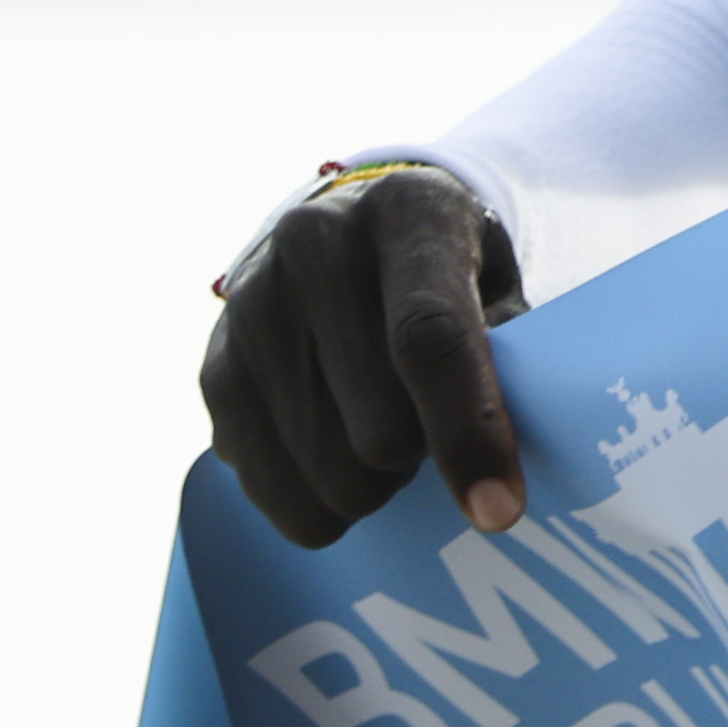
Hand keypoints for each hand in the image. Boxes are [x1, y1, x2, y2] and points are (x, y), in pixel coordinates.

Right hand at [200, 166, 530, 548]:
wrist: (342, 228)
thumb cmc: (446, 268)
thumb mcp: (499, 279)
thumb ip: (513, 352)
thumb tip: (499, 464)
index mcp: (408, 214)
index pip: (431, 338)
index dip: (467, 432)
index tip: (497, 512)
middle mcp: (314, 249)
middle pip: (378, 425)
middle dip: (420, 460)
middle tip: (432, 434)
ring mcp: (251, 308)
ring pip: (325, 470)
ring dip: (371, 484)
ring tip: (384, 435)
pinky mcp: (214, 367)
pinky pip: (268, 486)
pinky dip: (316, 501)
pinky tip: (334, 451)